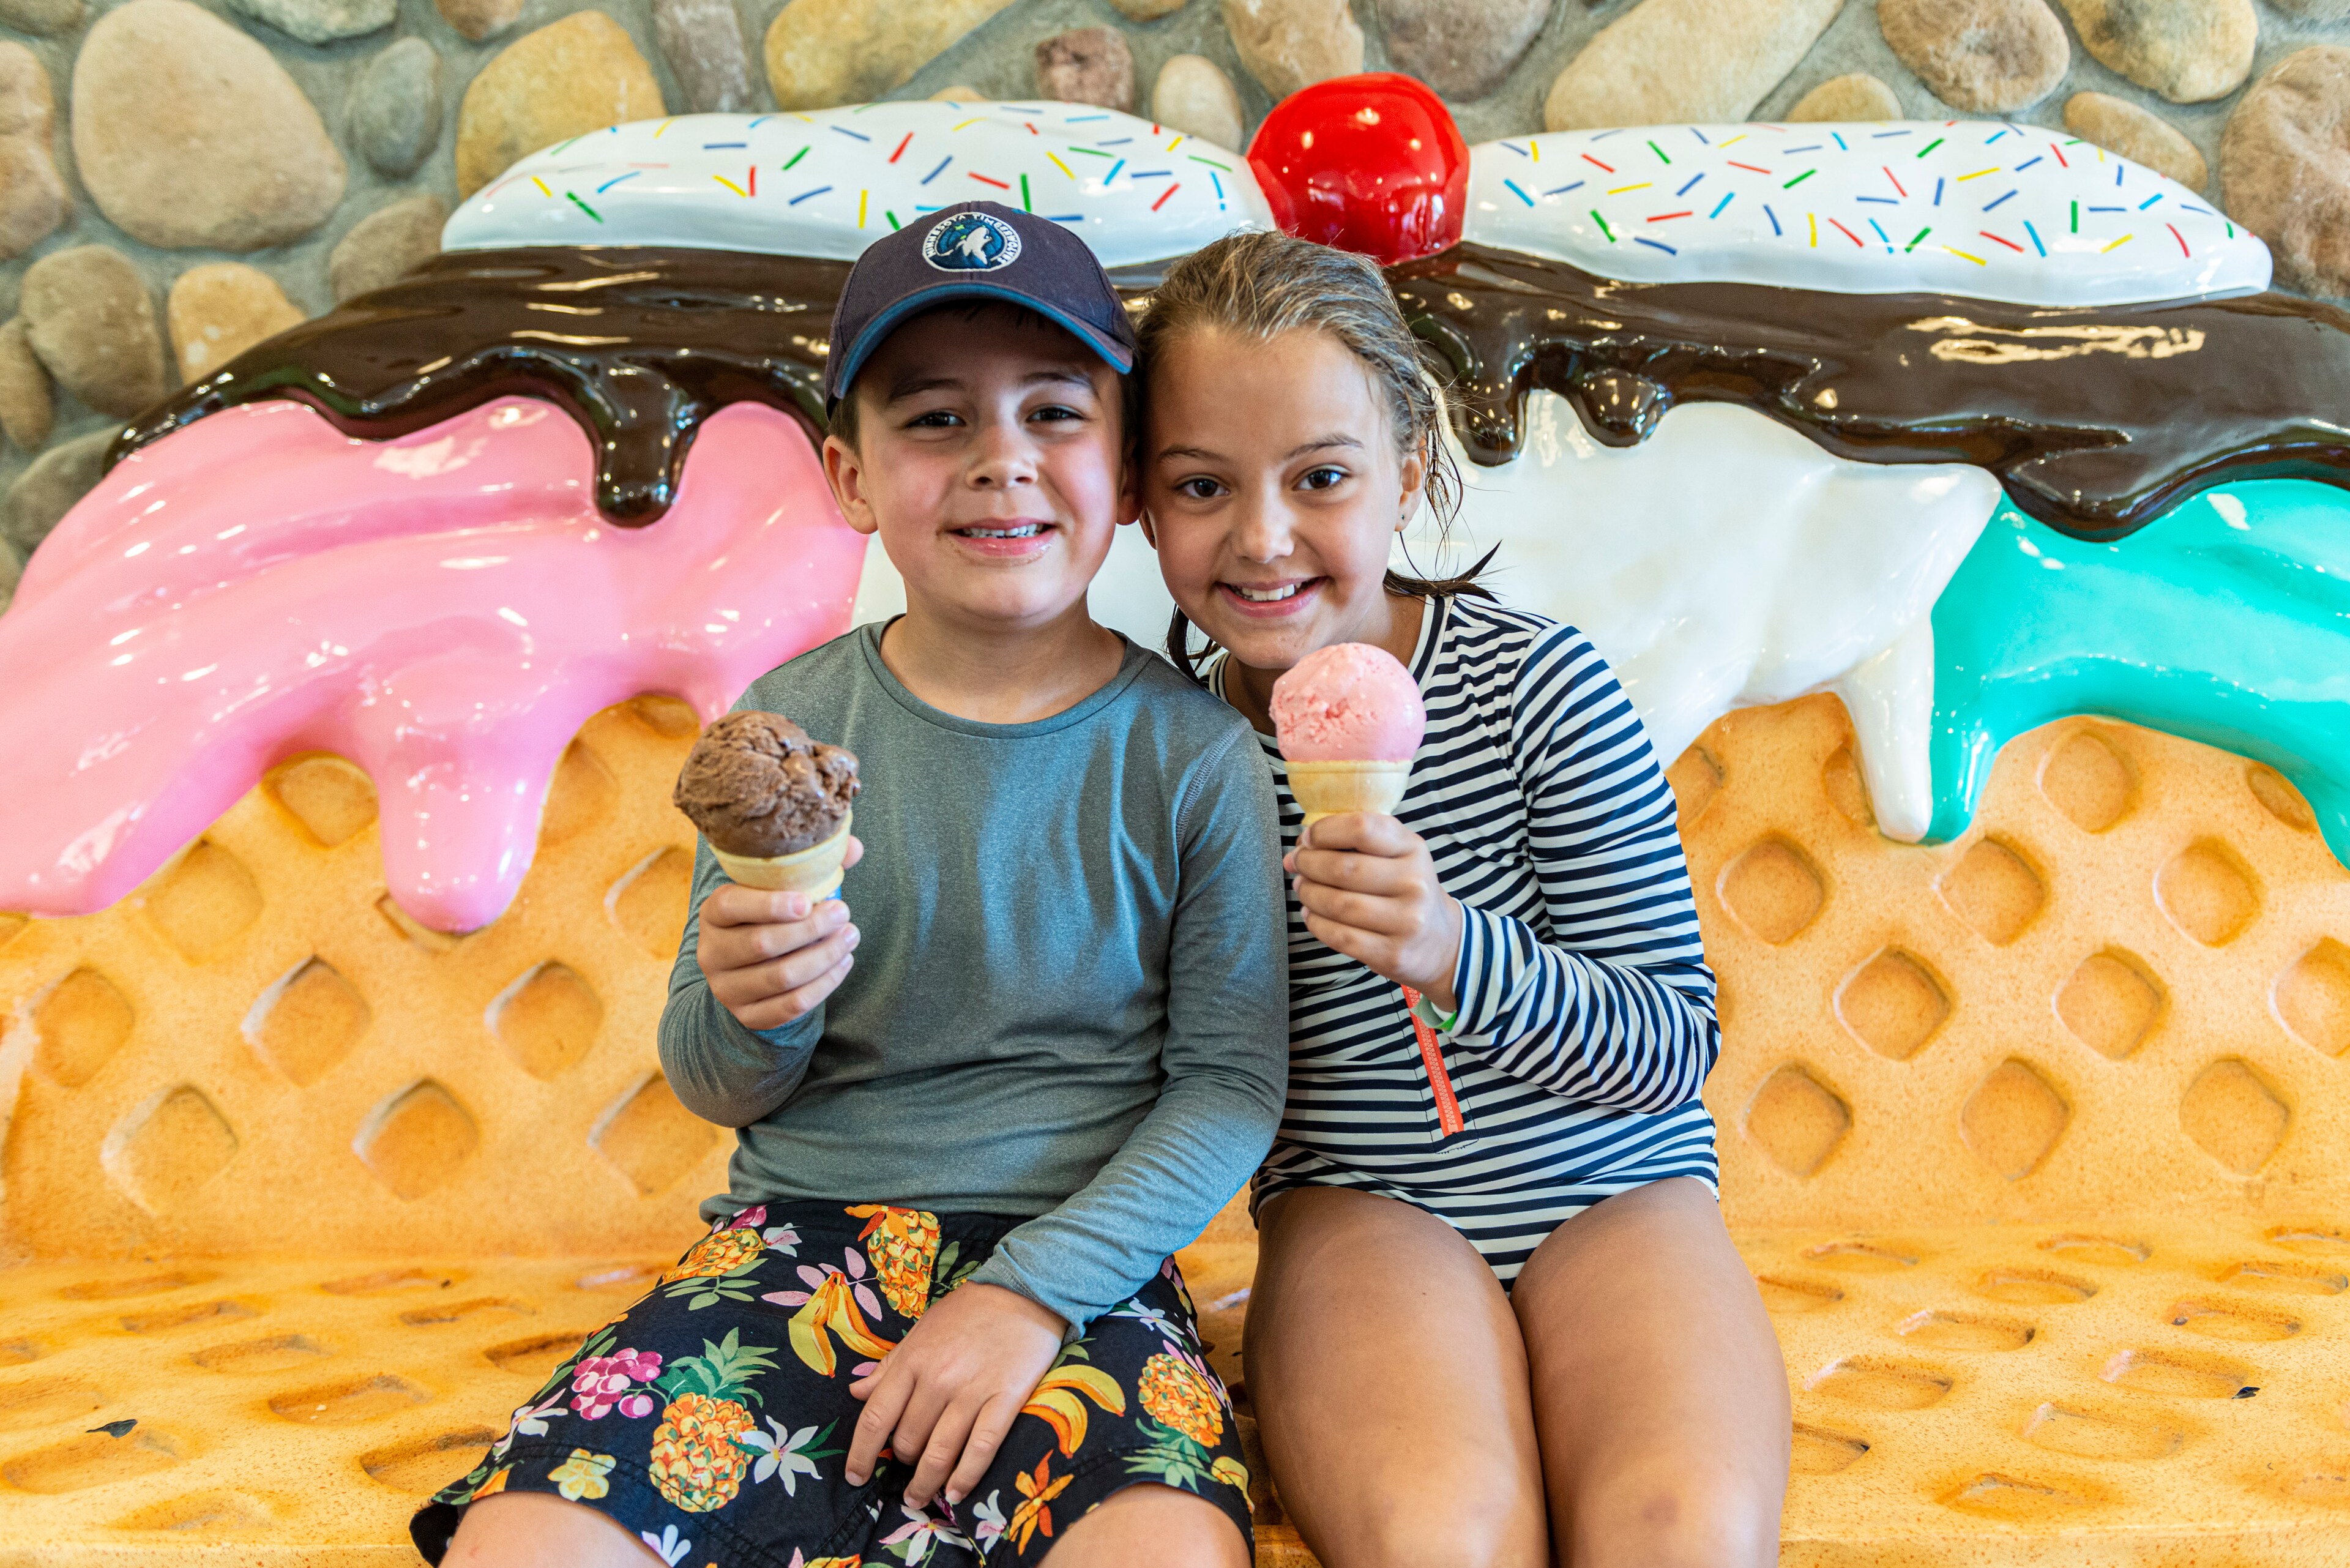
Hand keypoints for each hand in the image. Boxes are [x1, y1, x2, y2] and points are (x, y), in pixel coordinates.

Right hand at [694, 838, 863, 1029]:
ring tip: (850, 937)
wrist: (747, 970)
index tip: (806, 901)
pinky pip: (790, 1006)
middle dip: (810, 929)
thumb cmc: (770, 916)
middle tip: (843, 913)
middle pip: (762, 944)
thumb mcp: (779, 888)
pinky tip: (843, 963)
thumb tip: (853, 847)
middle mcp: (711, 953)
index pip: (731, 905)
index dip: (768, 904)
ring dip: (823, 956)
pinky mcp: (748, 1016)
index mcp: (712, 913)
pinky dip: (823, 985)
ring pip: (780, 977)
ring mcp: (726, 989)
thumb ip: (812, 865)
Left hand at [845, 1281, 1065, 1509]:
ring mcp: (972, 1391)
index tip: (856, 1476)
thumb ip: (890, 1366)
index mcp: (913, 1360)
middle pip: (908, 1441)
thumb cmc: (969, 1312)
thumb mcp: (921, 1331)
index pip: (876, 1417)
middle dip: (902, 1463)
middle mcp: (938, 1379)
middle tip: (906, 1472)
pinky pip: (981, 1449)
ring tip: (919, 1498)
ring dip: (926, 1484)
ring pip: (939, 1453)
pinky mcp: (1005, 1400)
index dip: (862, 1454)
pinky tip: (955, 1494)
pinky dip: (965, 1478)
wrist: (1025, 1293)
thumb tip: (856, 1393)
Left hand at [1288, 814, 1462, 1012]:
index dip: (1324, 831)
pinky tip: (1312, 914)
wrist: (1441, 942)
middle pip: (1343, 868)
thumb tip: (1297, 850)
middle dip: (1309, 864)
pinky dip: (1316, 923)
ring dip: (1308, 894)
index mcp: (1413, 849)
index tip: (1308, 839)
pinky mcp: (1392, 954)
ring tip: (1303, 889)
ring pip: (1338, 904)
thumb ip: (1355, 843)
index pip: (1362, 828)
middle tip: (1298, 865)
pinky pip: (1340, 936)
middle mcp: (1414, 884)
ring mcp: (1406, 922)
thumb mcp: (1398, 854)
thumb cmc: (1407, 889)